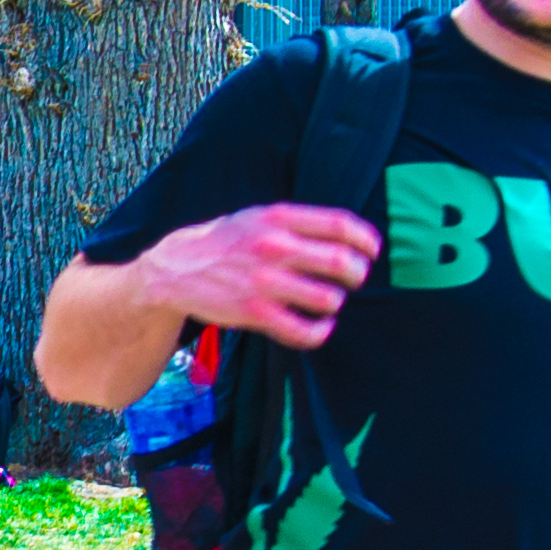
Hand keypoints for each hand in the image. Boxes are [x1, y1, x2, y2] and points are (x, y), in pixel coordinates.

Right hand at [135, 202, 378, 348]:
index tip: (373, 250)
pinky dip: (320, 332)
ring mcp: (265, 282)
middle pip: (341, 262)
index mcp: (278, 218)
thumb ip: (296, 223)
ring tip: (329, 302)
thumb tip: (344, 235)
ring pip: (328, 298)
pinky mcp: (255, 312)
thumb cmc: (227, 242)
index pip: (339, 225)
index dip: (365, 239)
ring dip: (335, 302)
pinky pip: (303, 330)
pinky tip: (321, 328)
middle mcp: (274, 247)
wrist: (177, 268)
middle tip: (354, 279)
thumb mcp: (257, 217)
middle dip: (357, 274)